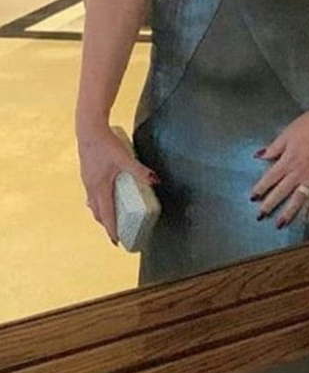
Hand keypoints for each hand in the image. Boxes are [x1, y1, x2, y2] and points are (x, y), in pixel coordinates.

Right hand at [77, 127, 159, 244]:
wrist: (89, 130)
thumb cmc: (106, 144)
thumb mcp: (125, 158)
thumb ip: (140, 171)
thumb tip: (156, 181)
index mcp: (100, 187)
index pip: (106, 214)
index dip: (112, 229)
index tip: (116, 242)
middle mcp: (91, 187)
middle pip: (98, 212)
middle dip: (107, 224)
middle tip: (116, 233)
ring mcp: (88, 180)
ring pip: (93, 204)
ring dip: (101, 213)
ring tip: (111, 219)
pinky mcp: (88, 174)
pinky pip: (92, 194)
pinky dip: (98, 201)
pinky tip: (105, 197)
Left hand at [251, 109, 308, 228]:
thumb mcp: (288, 132)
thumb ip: (274, 147)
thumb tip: (259, 156)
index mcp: (288, 160)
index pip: (270, 178)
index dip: (260, 188)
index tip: (252, 198)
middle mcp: (299, 172)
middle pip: (281, 192)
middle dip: (269, 205)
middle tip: (260, 216)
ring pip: (299, 198)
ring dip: (289, 212)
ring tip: (281, 224)